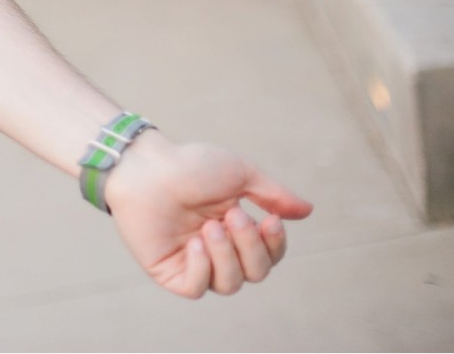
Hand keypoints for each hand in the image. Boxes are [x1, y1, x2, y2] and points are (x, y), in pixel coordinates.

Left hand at [103, 132, 313, 297]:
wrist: (146, 166)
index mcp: (236, 230)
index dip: (275, 245)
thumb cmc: (189, 165)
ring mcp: (192, 262)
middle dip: (250, 247)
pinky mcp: (167, 271)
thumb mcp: (240, 174)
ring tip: (211, 225)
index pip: (269, 256)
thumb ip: (273, 195)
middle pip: (255, 274)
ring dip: (226, 255)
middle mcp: (217, 250)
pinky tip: (194, 242)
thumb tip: (307, 211)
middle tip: (232, 215)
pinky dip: (201, 267)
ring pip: (229, 284)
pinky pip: (196, 289)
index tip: (271, 220)